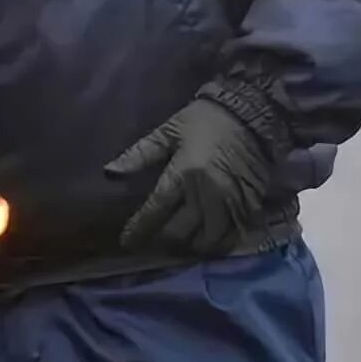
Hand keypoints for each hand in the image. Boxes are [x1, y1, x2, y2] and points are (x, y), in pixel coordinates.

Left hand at [104, 96, 275, 255]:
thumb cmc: (203, 119)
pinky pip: (232, 237)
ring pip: (207, 241)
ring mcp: (231, 203)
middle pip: (180, 232)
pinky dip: (217, 245)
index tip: (126, 241)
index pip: (155, 210)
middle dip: (161, 242)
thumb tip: (109, 172)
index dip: (139, 229)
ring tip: (177, 245)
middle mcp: (207, 193)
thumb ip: (138, 155)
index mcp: (183, 173)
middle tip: (151, 241)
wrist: (251, 114)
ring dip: (189, 248)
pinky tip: (206, 242)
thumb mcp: (167, 131)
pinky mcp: (250, 206)